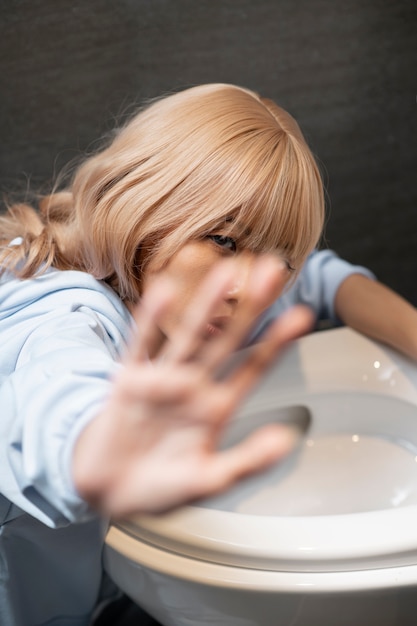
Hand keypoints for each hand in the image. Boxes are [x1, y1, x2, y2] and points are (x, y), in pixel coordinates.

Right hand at [73, 256, 312, 517]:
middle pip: (227, 340)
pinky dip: (151, 319)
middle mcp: (194, 386)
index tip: (302, 314)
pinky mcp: (130, 380)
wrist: (108, 492)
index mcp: (217, 408)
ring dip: (207, 303)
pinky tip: (165, 290)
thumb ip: (247, 461)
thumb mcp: (210, 480)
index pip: (253, 368)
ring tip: (227, 272)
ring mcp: (163, 379)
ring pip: (189, 335)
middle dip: (250, 307)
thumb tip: (287, 439)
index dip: (276, 342)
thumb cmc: (160, 488)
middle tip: (273, 270)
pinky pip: (142, 345)